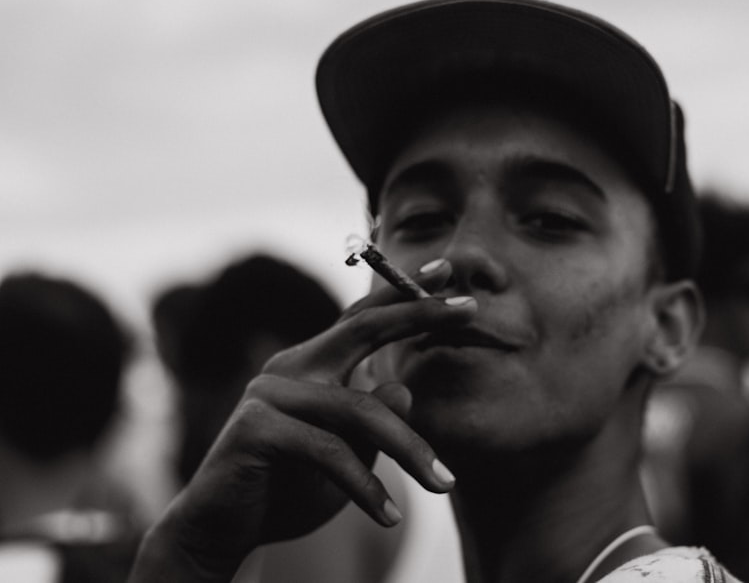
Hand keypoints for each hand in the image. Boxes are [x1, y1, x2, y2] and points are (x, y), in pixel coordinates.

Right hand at [129, 260, 473, 581]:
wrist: (224, 531)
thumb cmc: (290, 488)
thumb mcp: (349, 455)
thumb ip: (375, 422)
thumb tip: (406, 388)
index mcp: (313, 364)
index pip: (363, 319)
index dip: (405, 293)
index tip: (447, 270)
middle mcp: (291, 367)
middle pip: (362, 327)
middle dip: (419, 313)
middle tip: (471, 311)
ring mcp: (270, 393)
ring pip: (360, 410)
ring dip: (410, 449)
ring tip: (445, 484)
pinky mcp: (257, 427)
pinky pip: (330, 451)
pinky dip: (365, 487)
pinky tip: (389, 516)